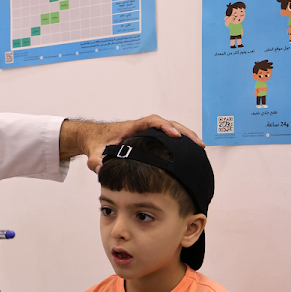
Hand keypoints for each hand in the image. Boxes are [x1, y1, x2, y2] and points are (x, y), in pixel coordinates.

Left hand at [60, 117, 204, 172]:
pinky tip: (187, 151)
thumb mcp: (94, 153)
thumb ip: (96, 161)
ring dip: (185, 135)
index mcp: (131, 127)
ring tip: (199, 147)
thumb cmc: (94, 142)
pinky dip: (178, 141)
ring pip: (170, 128)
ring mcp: (145, 132)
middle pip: (168, 123)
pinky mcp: (146, 138)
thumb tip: (101, 169)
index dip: (165, 126)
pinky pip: (165, 136)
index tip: (175, 135)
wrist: (91, 137)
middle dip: (184, 132)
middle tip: (198, 143)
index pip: (152, 122)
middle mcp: (141, 127)